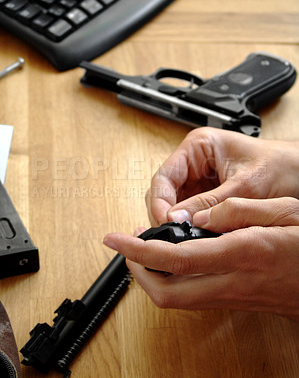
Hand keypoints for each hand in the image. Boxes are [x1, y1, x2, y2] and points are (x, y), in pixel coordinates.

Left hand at [104, 197, 298, 320]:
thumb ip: (238, 211)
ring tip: (145, 248)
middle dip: (137, 272)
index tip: (116, 239)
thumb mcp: (284, 211)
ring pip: (176, 300)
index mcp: (241, 253)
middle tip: (126, 248)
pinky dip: (171, 279)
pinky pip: (191, 297)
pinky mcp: (233, 300)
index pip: (177, 258)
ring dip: (152, 276)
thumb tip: (199, 214)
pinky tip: (173, 260)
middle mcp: (231, 281)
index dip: (139, 250)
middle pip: (167, 293)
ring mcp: (230, 296)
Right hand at [146, 127, 298, 225]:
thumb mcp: (245, 185)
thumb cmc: (281, 166)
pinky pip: (190, 212)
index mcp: (198, 146)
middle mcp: (195, 162)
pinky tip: (197, 235)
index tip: (165, 222)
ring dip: (179, 221)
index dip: (160, 201)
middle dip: (167, 213)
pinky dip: (191, 225)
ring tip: (187, 238)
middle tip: (175, 235)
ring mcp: (200, 180)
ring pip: (175, 204)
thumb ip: (210, 202)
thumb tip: (178, 218)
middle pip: (165, 191)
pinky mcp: (208, 195)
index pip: (164, 176)